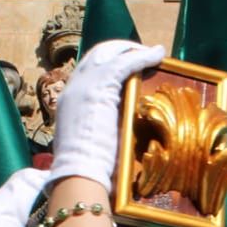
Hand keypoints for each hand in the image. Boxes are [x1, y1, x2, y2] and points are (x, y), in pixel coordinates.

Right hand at [46, 40, 166, 192]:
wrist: (78, 175)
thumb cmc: (86, 170)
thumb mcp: (89, 143)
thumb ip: (99, 130)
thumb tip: (113, 134)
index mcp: (69, 101)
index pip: (88, 71)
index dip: (107, 64)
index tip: (127, 66)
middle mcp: (73, 88)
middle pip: (96, 55)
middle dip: (119, 50)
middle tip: (142, 54)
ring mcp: (84, 85)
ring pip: (110, 54)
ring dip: (134, 51)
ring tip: (153, 53)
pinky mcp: (99, 87)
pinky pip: (124, 63)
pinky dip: (142, 56)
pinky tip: (157, 55)